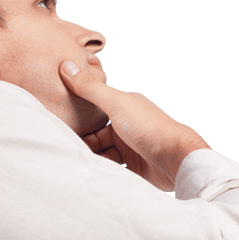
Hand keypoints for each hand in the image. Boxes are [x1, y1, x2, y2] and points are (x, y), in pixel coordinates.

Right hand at [59, 59, 210, 190]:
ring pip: (104, 153)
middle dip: (85, 144)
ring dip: (93, 158)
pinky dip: (104, 170)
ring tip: (78, 165)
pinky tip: (93, 174)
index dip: (79, 122)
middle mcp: (127, 126)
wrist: (175, 159)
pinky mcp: (135, 168)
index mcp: (124, 107)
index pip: (95, 113)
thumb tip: (65, 65)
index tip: (62, 130)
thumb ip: (90, 89)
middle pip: (97, 136)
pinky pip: (113, 168)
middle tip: (69, 152)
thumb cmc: (148, 127)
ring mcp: (131, 147)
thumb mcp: (115, 103)